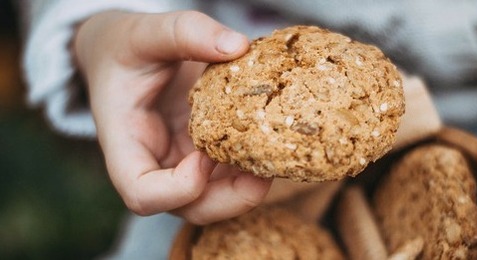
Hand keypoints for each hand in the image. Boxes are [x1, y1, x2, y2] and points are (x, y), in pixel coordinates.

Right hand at [74, 10, 271, 224]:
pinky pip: (230, 174)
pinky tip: (272, 139)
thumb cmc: (125, 47)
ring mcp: (181, 163)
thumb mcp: (145, 32)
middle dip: (231, 199)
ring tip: (275, 153)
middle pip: (191, 208)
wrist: (124, 54)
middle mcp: (155, 164)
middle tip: (263, 171)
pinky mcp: (204, 153)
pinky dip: (253, 166)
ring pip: (217, 198)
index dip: (177, 189)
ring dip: (250, 187)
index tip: (204, 156)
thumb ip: (184, 32)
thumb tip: (236, 45)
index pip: (142, 194)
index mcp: (126, 144)